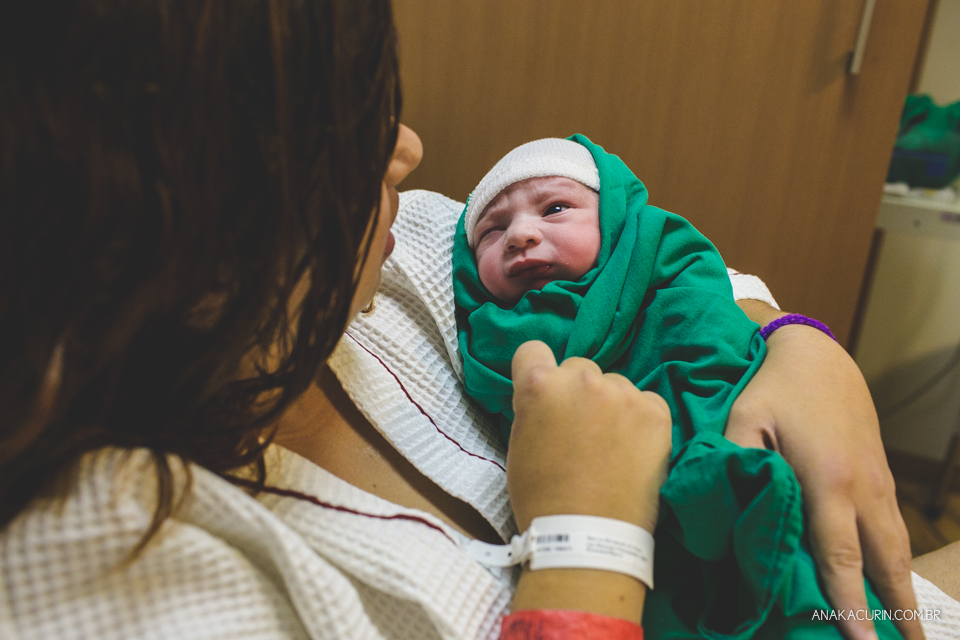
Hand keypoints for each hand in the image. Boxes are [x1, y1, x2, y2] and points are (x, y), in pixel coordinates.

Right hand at [507, 341, 671, 622]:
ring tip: (611, 448)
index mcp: (539, 385)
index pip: (533, 350)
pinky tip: (633, 452)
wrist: (586, 537)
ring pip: (615, 386)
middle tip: (581, 430)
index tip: (547, 392)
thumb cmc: (543, 496)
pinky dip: (641, 422)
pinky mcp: (655, 412)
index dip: (538, 370)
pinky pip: (646, 403)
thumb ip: (533, 408)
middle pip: (580, 368)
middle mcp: (581, 379)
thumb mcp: (520, 443)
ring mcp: (622, 393)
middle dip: (579, 392)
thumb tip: (546, 400)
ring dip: (612, 406)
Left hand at [726, 314, 922, 639]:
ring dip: (905, 593)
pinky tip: (899, 585)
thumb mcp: (743, 420)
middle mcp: (863, 488)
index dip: (851, 604)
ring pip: (898, 548)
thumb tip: (730, 513)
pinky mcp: (882, 475)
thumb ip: (738, 466)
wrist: (816, 354)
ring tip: (912, 632)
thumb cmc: (772, 389)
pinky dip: (900, 563)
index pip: (841, 557)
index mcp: (827, 480)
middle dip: (898, 613)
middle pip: (885, 563)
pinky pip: (895, 529)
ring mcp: (878, 482)